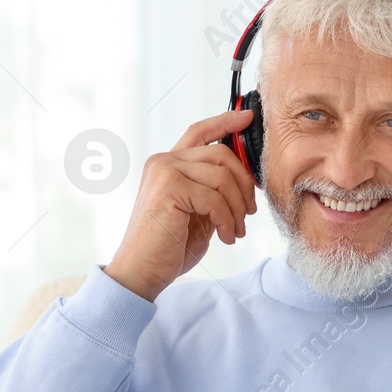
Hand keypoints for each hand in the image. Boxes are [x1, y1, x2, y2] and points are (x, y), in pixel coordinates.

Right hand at [103, 108, 257, 301]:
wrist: (142, 271)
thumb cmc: (168, 246)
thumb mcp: (198, 213)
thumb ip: (213, 191)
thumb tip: (244, 181)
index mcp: (169, 164)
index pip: (199, 132)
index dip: (225, 121)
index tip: (247, 120)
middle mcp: (164, 161)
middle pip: (221, 153)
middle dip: (243, 184)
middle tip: (248, 213)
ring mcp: (165, 171)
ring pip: (222, 177)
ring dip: (237, 208)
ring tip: (235, 231)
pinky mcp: (169, 188)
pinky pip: (214, 198)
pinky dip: (227, 220)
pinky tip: (226, 237)